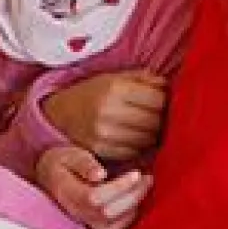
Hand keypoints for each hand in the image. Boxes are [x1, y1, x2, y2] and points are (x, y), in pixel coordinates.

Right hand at [37, 146, 151, 228]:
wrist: (50, 175)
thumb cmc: (62, 163)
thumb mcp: (70, 155)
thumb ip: (84, 164)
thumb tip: (99, 174)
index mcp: (68, 192)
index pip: (94, 197)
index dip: (119, 187)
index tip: (136, 174)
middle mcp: (76, 211)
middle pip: (107, 213)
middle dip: (132, 196)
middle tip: (147, 179)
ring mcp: (85, 222)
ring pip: (112, 227)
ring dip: (133, 208)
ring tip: (145, 187)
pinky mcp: (94, 227)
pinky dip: (129, 219)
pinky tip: (137, 202)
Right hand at [41, 70, 166, 161]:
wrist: (59, 113)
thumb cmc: (93, 92)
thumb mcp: (114, 77)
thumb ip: (143, 79)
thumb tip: (168, 85)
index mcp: (114, 88)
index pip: (158, 100)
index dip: (166, 101)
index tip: (165, 100)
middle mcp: (108, 111)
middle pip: (155, 122)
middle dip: (163, 119)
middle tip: (161, 115)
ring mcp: (104, 133)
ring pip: (147, 139)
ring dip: (153, 134)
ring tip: (149, 126)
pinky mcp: (101, 150)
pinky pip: (134, 152)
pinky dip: (140, 146)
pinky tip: (136, 137)